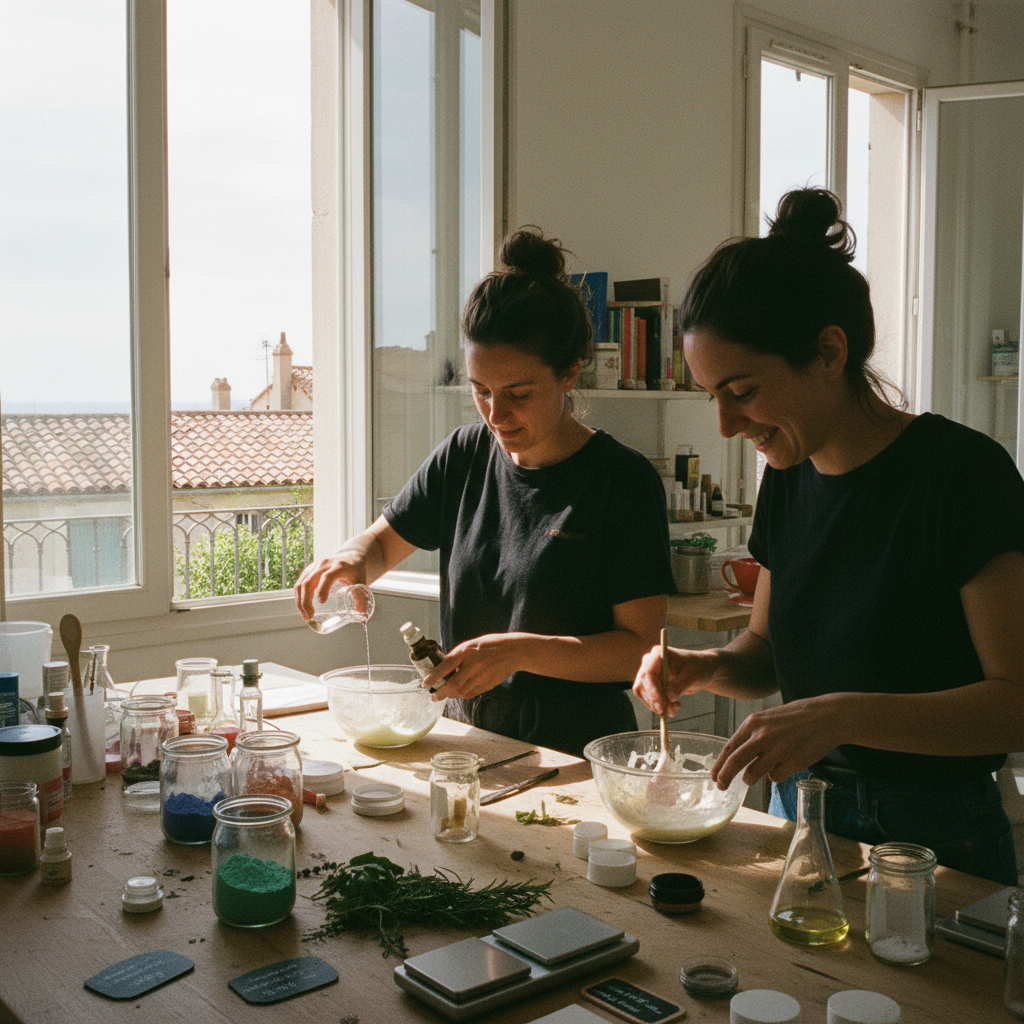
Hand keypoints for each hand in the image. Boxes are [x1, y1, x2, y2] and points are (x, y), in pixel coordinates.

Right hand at [293, 551, 365, 620]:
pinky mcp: (309, 570)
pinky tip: (302, 607)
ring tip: (305, 615)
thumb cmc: (356, 571)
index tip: (322, 602)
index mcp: (338, 566)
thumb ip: (361, 599)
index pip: (327, 576)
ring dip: (300, 601)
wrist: (350, 557)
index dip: (323, 588)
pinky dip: (298, 596)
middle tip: (309, 616)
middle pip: (309, 582)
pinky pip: (299, 583)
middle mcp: (324, 564)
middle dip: (306, 601)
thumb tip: (363, 619)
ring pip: (301, 583)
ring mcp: (314, 566)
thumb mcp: (361, 582)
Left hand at [422, 633, 526, 700]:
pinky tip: (458, 693)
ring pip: (462, 692)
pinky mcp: (488, 684)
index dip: (434, 676)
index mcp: (467, 651)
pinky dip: (462, 695)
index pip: (446, 665)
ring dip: (451, 695)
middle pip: (453, 684)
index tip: (425, 684)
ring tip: (445, 694)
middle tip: (433, 697)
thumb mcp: (471, 645)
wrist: (513, 651)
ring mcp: (482, 676)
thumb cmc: (489, 645)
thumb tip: (443, 670)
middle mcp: (474, 664)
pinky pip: (471, 693)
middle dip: (441, 693)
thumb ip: (458, 656)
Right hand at [632, 645, 716, 716]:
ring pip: (642, 694)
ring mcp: (648, 674)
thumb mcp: (693, 676)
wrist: (700, 670)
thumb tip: (669, 697)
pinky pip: (648, 698)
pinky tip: (674, 705)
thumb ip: (681, 685)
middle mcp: (649, 663)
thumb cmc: (698, 668)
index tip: (661, 708)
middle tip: (671, 712)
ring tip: (675, 709)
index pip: (648, 674)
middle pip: (642, 685)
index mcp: (658, 655)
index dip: (652, 692)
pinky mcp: (650, 684)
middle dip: (655, 701)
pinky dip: (659, 706)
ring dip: (657, 706)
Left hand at [710, 695, 844, 789]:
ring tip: (758, 773)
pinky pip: (775, 777)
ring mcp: (777, 750)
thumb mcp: (767, 718)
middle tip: (721, 787)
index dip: (719, 765)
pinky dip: (776, 775)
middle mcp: (761, 736)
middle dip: (724, 778)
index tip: (714, 776)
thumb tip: (737, 755)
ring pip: (752, 775)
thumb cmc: (796, 717)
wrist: (826, 716)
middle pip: (735, 763)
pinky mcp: (792, 762)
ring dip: (751, 779)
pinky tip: (785, 764)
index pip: (729, 748)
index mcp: (752, 723)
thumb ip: (752, 734)